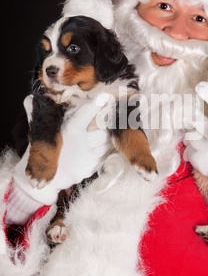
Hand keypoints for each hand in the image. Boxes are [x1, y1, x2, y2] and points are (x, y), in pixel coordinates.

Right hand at [6, 94, 111, 224]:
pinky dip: (105, 150)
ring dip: (108, 137)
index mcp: (69, 129)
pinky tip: (99, 146)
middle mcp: (79, 142)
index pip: (86, 113)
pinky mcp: (91, 168)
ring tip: (104, 132)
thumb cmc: (47, 150)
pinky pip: (105, 155)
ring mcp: (86, 156)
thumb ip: (40, 114)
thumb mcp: (43, 131)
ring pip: (107, 143)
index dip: (96, 105)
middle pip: (103, 129)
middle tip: (111, 118)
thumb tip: (28, 98)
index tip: (105, 97)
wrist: (45, 178)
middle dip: (108, 124)